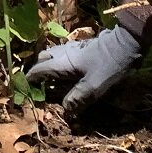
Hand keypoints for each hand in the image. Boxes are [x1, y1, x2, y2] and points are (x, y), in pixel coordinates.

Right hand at [26, 26, 141, 112]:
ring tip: (54, 79)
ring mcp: (73, 47)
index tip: (25, 88)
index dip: (30, 79)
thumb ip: (78, 98)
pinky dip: (60, 62)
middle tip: (40, 85)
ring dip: (49, 64)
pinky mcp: (82, 47)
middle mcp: (63, 52)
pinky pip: (64, 53)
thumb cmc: (109, 64)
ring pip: (53, 54)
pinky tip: (70, 72)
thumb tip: (65, 110)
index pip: (38, 69)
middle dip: (38, 69)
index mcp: (61, 62)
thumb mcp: (94, 86)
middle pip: (43, 58)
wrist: (126, 42)